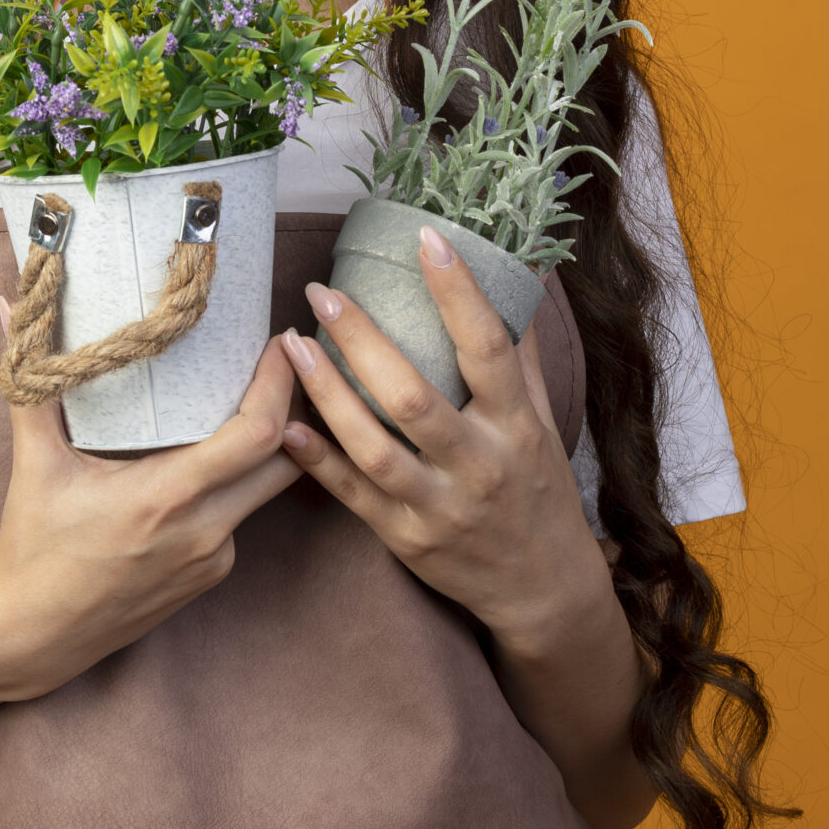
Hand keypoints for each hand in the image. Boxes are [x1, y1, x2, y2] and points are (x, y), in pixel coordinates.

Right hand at [0, 318, 302, 700]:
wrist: (31, 639)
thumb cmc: (32, 551)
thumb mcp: (36, 465)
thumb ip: (32, 385)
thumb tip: (8, 310)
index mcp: (168, 496)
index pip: (258, 435)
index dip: (281, 386)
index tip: (282, 344)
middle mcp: (204, 531)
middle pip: (287, 462)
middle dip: (295, 408)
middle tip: (283, 362)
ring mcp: (212, 560)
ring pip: (263, 492)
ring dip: (266, 448)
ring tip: (248, 400)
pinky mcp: (208, 578)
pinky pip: (238, 519)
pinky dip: (233, 485)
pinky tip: (208, 461)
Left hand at [278, 226, 614, 655]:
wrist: (543, 590)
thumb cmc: (538, 489)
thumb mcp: (542, 422)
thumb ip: (521, 353)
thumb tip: (518, 276)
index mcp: (517, 426)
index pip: (488, 348)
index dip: (458, 291)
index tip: (425, 238)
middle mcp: (479, 465)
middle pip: (413, 397)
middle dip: (362, 340)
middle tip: (322, 292)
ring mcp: (439, 506)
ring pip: (373, 448)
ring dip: (326, 393)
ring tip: (290, 344)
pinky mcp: (406, 539)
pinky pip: (352, 494)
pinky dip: (316, 460)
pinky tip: (285, 424)